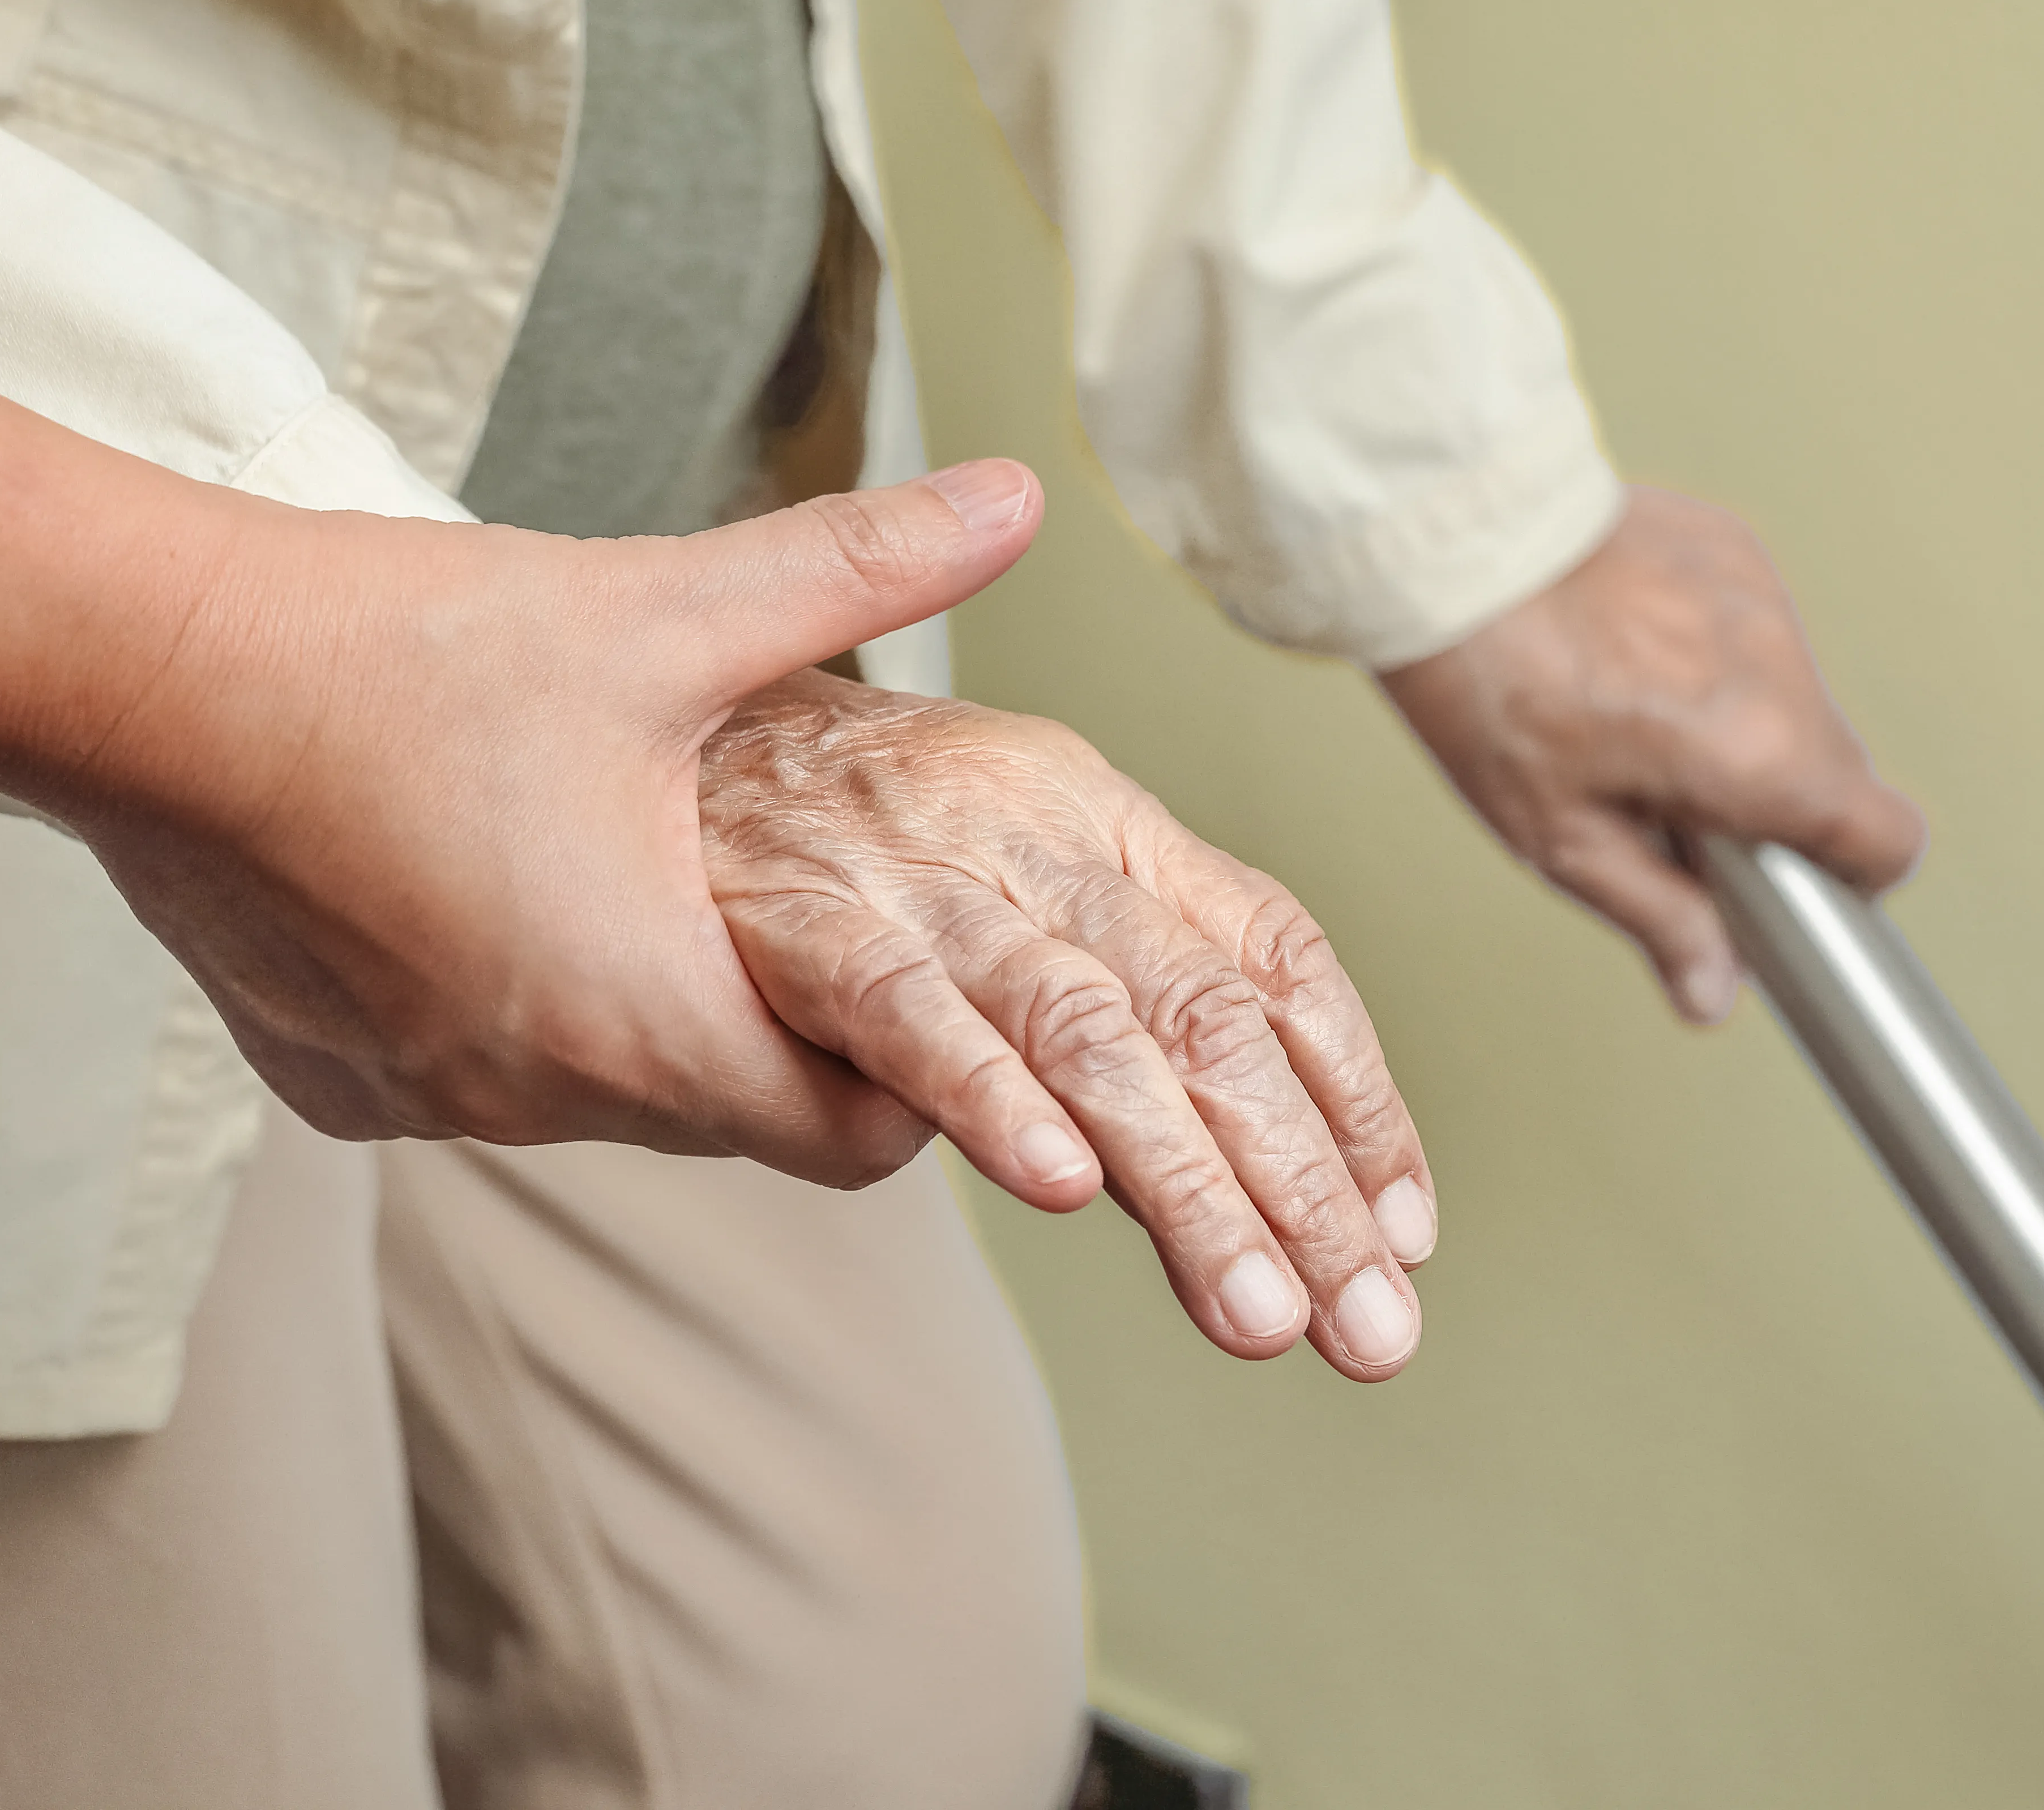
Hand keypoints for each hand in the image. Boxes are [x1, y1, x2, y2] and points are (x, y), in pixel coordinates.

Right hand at [74, 465, 1046, 1185]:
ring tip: (641, 868)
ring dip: (644, 1001)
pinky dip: (511, 1004)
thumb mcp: (668, 609)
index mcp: (644, 1018)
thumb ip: (861, 566)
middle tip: (785, 897)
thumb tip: (1022, 495)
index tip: (914, 979)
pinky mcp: (328, 1082)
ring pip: (601, 1091)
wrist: (144, 671)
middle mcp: (532, 1098)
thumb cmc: (403, 648)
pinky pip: (472, 1075)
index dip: (909, 1068)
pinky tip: (496, 884)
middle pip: (729, 1112)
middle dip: (778, 1021)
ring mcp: (418, 1100)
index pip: (848, 1136)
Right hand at [701, 672, 1433, 1379]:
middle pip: (1208, 1020)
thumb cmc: (834, 818)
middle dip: (1302, 1188)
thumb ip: (1098, 991)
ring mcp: (923, 880)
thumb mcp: (1003, 869)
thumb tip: (1175, 1164)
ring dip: (1186, 1184)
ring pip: (1088, 1034)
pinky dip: (990, 1096)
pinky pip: (909, 1013)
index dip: (1353, 1096)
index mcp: (1104, 821)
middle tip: (1372, 1332)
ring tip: (1259, 1314)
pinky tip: (1062, 1186)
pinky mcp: (801, 920)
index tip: (1404, 1232)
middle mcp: (1038, 841)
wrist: (639, 710)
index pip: (1274, 960)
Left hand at [1378, 486, 1923, 1021]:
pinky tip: (1639, 652)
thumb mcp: (1564, 837)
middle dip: (1779, 799)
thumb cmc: (1491, 688)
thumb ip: (1661, 918)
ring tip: (1646, 722)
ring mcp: (1763, 596)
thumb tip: (1711, 992)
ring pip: (1797, 693)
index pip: (1890, 836)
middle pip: (1837, 767)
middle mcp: (1782, 669)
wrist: (1451, 550)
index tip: (1800, 879)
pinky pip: (1755, 625)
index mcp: (1758, 755)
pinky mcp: (1734, 546)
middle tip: (1686, 806)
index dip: (1857, 875)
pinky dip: (1716, 652)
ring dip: (1748, 722)